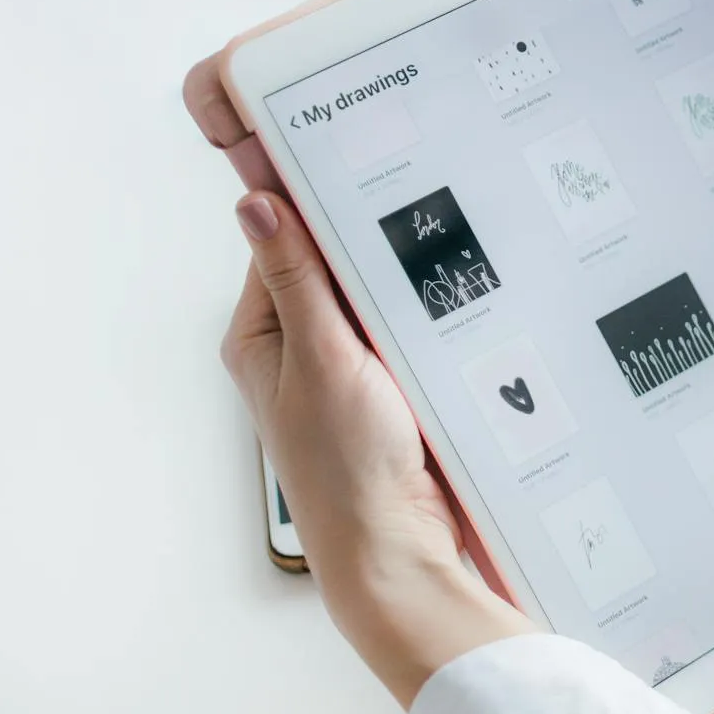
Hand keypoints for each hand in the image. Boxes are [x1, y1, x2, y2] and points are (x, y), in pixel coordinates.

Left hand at [186, 59, 529, 705]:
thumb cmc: (349, 471)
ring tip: (444, 263)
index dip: (319, 204)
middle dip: (375, 248)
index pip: (284, 242)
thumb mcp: (324, 357)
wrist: (402, 553)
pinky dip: (431, 324)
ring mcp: (350, 376)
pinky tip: (457, 313)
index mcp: (262, 337)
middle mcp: (300, 354)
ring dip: (409, 290)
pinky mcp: (395, 397)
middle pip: (336, 269)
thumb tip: (256, 202)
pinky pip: (412, 339)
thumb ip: (297, 277)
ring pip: (379, 304)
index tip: (358, 160)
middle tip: (420, 209)